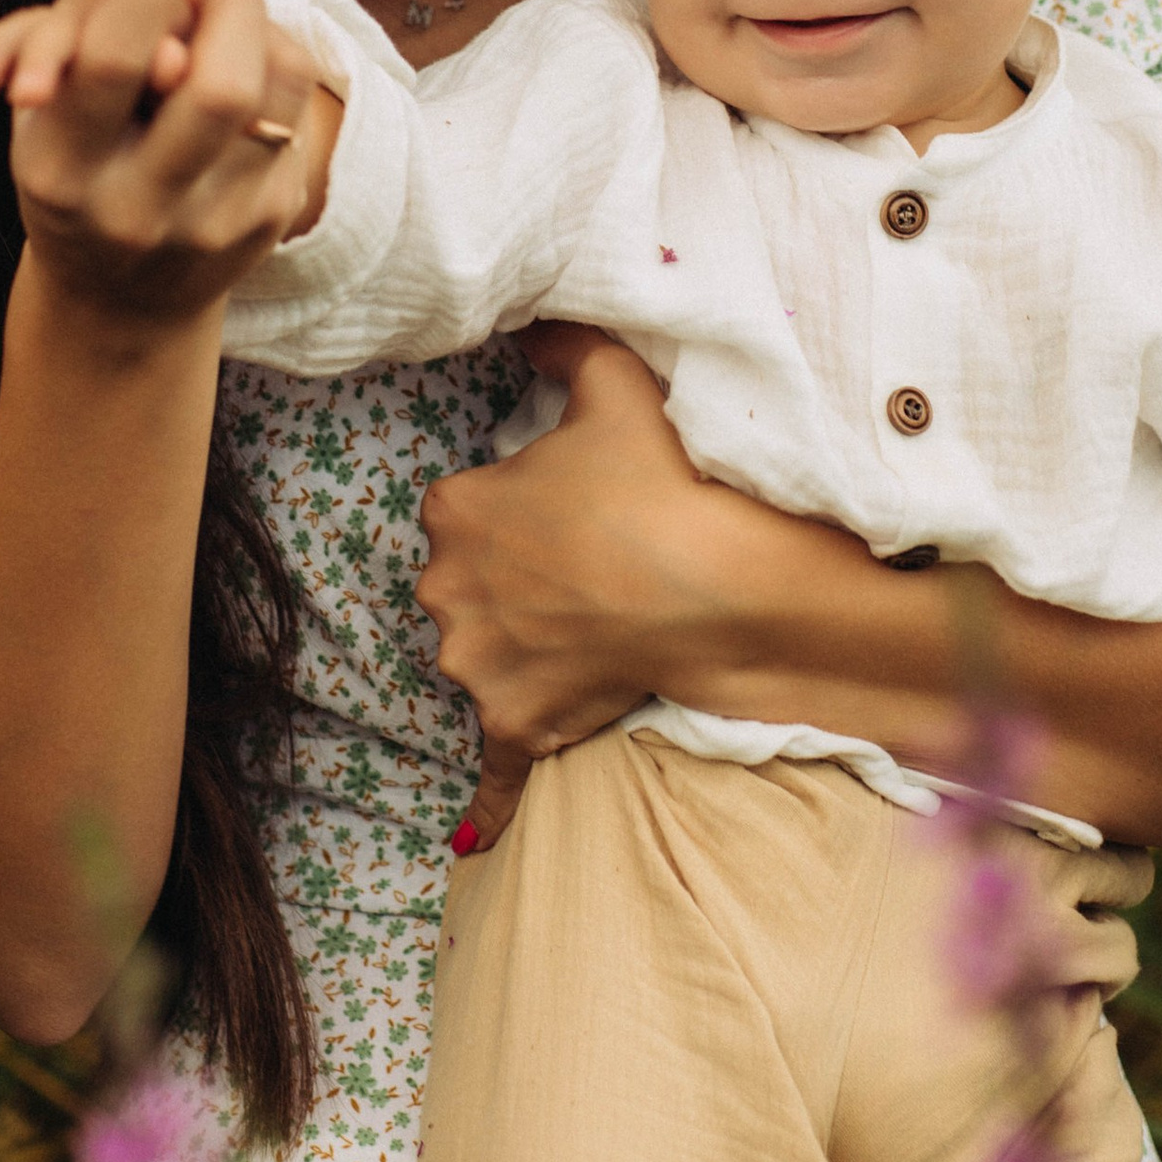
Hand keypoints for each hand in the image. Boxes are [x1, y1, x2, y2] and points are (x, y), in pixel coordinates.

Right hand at [0, 0, 315, 330]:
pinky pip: (296, 103)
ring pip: (275, 83)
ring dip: (251, 23)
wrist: (116, 301)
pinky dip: (266, 62)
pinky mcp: (273, 219)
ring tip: (213, 25)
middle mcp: (140, 206)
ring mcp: (216, 222)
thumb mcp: (45, 101)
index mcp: (61, 169)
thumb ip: (83, 7)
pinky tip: (232, 74)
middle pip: (216, 80)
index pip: (116, 58)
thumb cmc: (71, 167)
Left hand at [420, 322, 724, 852]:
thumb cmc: (661, 486)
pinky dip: (485, 802)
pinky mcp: (513, 724)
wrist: (715, 586)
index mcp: (455, 510)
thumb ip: (563, 347)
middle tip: (587, 576)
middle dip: (511, 586)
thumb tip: (531, 325)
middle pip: (465, 588)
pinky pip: (492, 769)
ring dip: (521, 655)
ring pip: (484, 659)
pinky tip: (473, 836)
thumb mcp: (614, 386)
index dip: (516, 514)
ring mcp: (477, 665)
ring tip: (593, 634)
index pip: (461, 511)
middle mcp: (446, 590)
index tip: (568, 515)